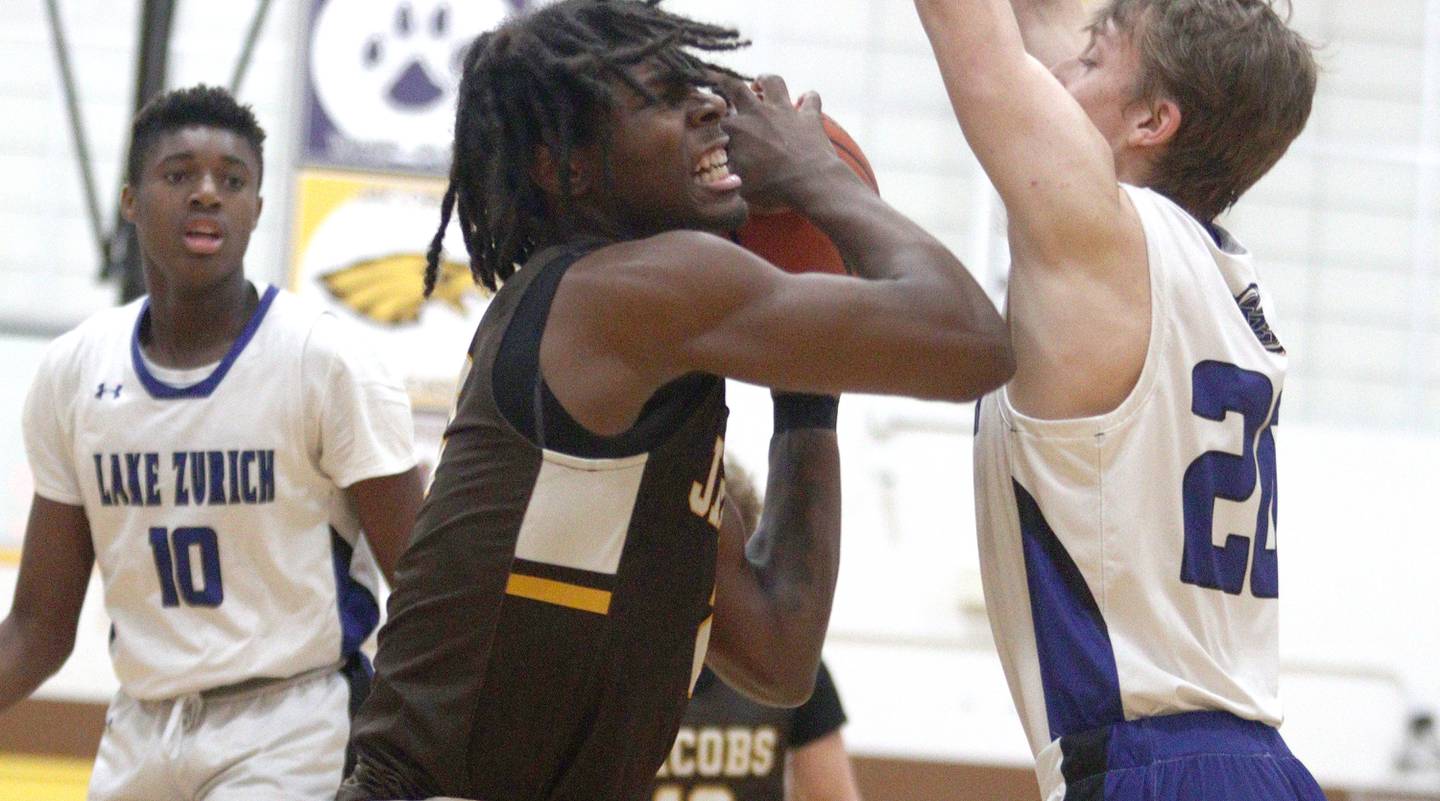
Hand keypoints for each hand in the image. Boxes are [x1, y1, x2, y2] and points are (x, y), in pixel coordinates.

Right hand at [718, 75, 844, 209]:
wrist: (810, 183)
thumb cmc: (772, 188)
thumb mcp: (739, 186)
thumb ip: (726, 174)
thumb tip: (715, 173)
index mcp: (737, 129)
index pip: (715, 115)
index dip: (708, 114)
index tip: (705, 116)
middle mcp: (758, 113)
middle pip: (736, 86)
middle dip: (726, 82)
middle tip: (725, 85)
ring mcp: (785, 111)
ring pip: (774, 81)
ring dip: (766, 80)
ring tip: (762, 85)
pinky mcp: (809, 116)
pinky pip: (810, 98)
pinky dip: (807, 98)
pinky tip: (804, 101)